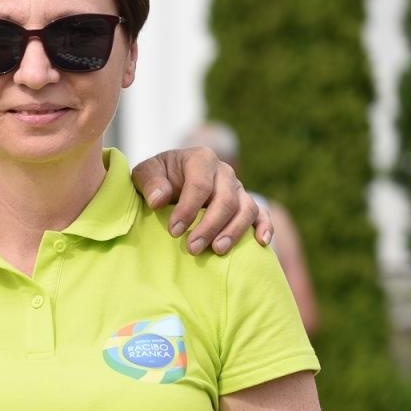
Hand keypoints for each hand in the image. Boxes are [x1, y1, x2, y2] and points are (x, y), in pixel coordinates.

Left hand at [131, 147, 272, 253]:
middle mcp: (224, 172)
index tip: (174, 231)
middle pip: (225, 199)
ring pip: (246, 208)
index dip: (188, 209)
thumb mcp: (145, 174)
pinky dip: (265, 226)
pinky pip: (261, 213)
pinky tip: (262, 242)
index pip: (200, 184)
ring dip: (233, 231)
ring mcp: (238, 188)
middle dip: (209, 226)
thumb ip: (150, 182)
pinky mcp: (246, 203)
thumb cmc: (157, 179)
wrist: (170, 181)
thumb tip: (159, 200)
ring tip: (217, 250)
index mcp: (200, 159)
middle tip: (192, 248)